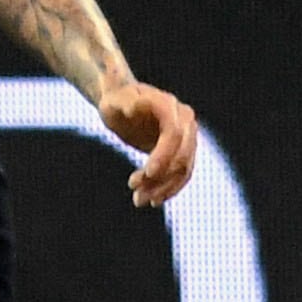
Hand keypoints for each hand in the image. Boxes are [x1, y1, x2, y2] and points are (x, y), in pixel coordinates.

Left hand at [99, 80, 198, 208]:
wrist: (123, 104)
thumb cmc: (116, 101)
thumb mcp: (114, 101)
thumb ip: (123, 103)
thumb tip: (132, 106)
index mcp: (168, 105)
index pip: (173, 134)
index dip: (163, 155)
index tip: (147, 173)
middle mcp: (184, 119)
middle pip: (181, 155)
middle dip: (161, 177)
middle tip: (135, 189)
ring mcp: (187, 135)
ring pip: (183, 168)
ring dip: (163, 188)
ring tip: (138, 200)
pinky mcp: (184, 150)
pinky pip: (182, 174)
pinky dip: (169, 189)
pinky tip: (153, 201)